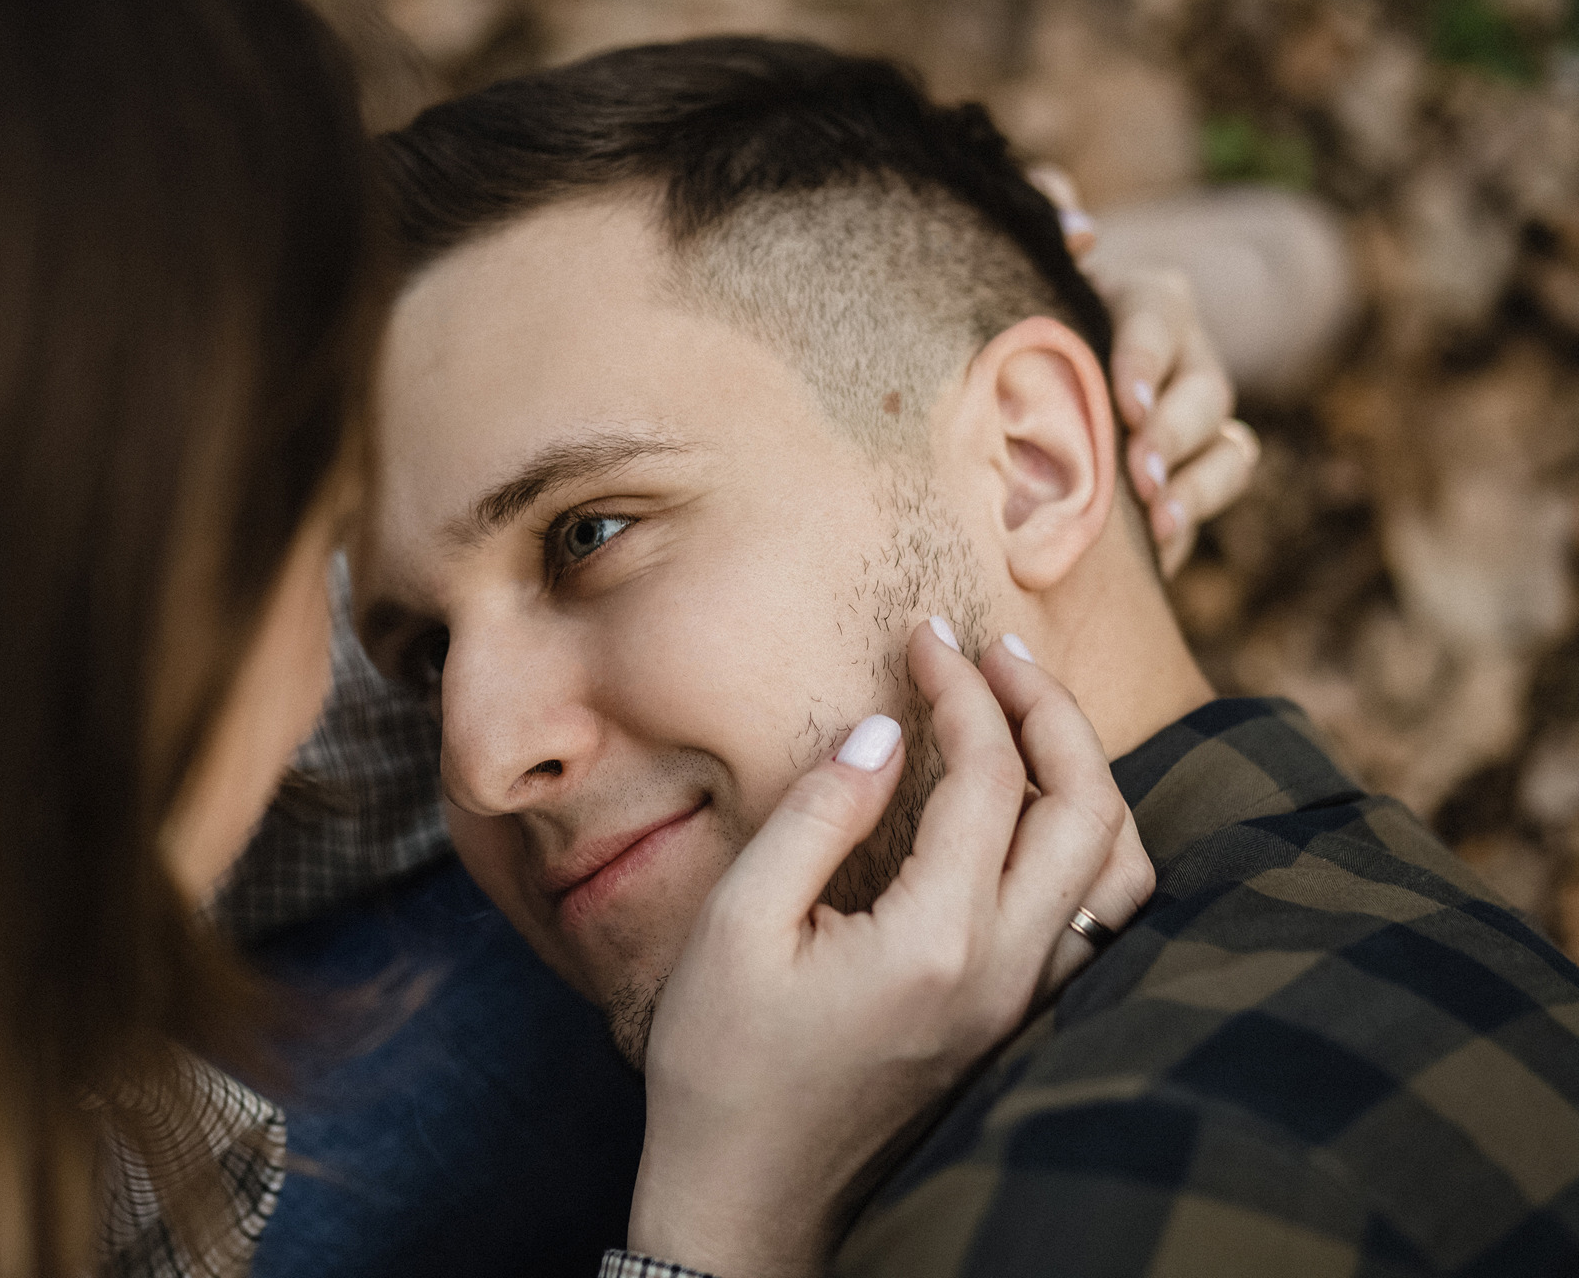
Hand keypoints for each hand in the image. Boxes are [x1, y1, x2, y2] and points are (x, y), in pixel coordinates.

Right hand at [628, 621, 1153, 1277]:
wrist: (749, 1203)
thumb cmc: (724, 1067)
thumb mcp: (740, 924)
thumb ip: (821, 813)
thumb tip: (887, 730)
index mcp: (936, 939)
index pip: (990, 775)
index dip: (962, 689)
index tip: (924, 638)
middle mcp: (1004, 972)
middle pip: (1088, 808)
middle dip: (1049, 708)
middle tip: (993, 651)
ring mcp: (1022, 1006)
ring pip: (1117, 868)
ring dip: (1084, 774)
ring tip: (1028, 713)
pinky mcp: (1012, 1026)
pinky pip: (1097, 918)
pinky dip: (1086, 842)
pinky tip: (1034, 812)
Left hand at [1030, 166, 1260, 577]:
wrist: (1041, 365)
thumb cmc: (1034, 305)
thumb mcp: (1031, 258)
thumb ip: (1045, 216)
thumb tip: (1076, 228)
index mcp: (1147, 302)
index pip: (1160, 319)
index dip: (1147, 359)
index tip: (1124, 402)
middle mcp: (1187, 360)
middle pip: (1207, 392)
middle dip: (1174, 434)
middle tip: (1137, 473)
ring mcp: (1196, 421)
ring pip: (1227, 450)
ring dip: (1196, 486)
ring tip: (1158, 521)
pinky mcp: (1190, 474)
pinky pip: (1212, 497)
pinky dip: (1191, 522)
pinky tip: (1156, 552)